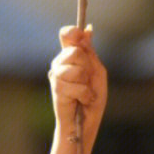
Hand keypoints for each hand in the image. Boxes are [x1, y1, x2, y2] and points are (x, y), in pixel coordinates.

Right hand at [49, 26, 107, 153]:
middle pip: (75, 51)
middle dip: (87, 67)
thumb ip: (90, 53)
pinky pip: (74, 85)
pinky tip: (82, 101)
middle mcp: (60, 63)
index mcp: (71, 56)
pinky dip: (84, 95)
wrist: (85, 124)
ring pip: (75, 68)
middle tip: (87, 81)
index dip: (72, 32)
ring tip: (85, 93)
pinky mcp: (56, 89)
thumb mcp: (97, 72)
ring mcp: (56, 76)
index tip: (79, 35)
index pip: (67, 34)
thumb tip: (87, 29)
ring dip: (86, 84)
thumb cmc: (92, 99)